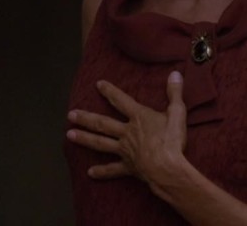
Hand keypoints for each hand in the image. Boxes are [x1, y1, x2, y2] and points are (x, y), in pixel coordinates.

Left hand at [66, 71, 186, 183]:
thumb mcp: (177, 113)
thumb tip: (175, 74)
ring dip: (84, 138)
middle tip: (70, 115)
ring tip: (69, 135)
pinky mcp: (128, 167)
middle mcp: (127, 132)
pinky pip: (112, 169)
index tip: (98, 84)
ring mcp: (125, 150)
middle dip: (85, 118)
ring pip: (100, 143)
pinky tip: (90, 173)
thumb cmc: (172, 140)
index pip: (121, 100)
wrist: (167, 168)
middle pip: (102, 123)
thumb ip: (174, 93)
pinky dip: (102, 171)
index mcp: (138, 118)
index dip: (110, 91)